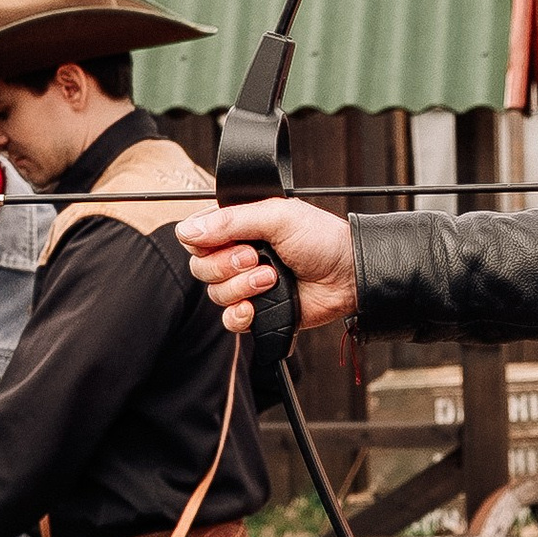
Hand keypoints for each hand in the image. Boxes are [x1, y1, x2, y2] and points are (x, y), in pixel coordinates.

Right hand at [177, 197, 357, 335]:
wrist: (348, 275)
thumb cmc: (323, 240)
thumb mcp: (278, 216)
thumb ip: (231, 220)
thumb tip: (189, 231)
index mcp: (239, 227)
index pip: (195, 235)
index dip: (203, 240)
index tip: (228, 240)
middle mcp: (237, 254)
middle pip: (200, 266)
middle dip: (226, 264)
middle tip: (255, 257)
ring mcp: (247, 284)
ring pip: (215, 293)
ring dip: (242, 287)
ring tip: (271, 277)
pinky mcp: (258, 310)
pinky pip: (229, 320)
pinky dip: (239, 315)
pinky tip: (255, 307)